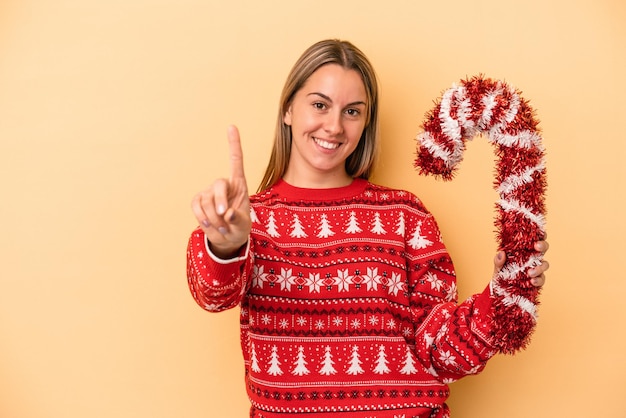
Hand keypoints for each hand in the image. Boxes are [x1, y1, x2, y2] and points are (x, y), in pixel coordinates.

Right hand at [191, 125, 250, 257]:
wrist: (227, 238)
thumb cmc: (239, 227)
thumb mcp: (244, 225)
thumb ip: (238, 220)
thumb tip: (228, 215)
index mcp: (239, 185)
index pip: (236, 161)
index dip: (234, 144)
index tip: (231, 126)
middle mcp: (223, 185)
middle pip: (219, 184)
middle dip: (221, 202)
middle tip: (225, 217)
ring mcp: (209, 192)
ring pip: (206, 200)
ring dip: (214, 217)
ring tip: (222, 228)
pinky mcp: (198, 201)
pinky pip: (196, 206)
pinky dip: (202, 217)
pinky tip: (209, 224)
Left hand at [493, 239, 549, 286]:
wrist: (501, 291)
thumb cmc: (501, 274)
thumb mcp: (498, 267)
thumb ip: (498, 261)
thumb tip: (501, 253)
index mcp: (524, 251)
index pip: (534, 239)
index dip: (539, 234)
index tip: (540, 233)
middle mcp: (532, 258)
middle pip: (543, 248)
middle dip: (543, 245)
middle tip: (537, 247)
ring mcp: (536, 269)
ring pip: (545, 264)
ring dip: (539, 267)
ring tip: (529, 273)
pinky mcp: (537, 280)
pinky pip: (542, 279)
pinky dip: (538, 280)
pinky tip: (532, 281)